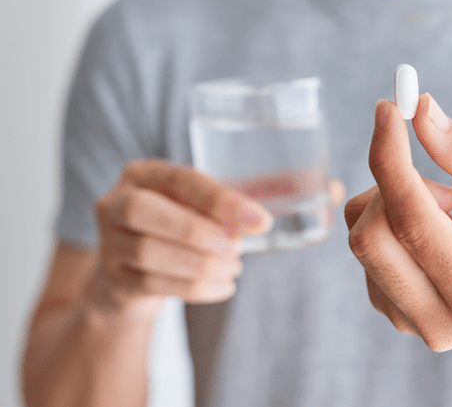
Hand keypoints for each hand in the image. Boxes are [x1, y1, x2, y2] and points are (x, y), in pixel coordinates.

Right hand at [90, 158, 343, 321]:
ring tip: (235, 268)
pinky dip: (193, 288)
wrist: (134, 273)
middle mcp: (117, 201)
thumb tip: (333, 190)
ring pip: (148, 252)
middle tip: (241, 248)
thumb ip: (266, 193)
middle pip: (146, 212)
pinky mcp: (113, 280)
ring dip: (200, 264)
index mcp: (146, 172)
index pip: (180, 179)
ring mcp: (108, 242)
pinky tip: (223, 286)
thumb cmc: (188, 225)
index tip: (261, 221)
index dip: (220, 200)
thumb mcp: (214, 203)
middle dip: (199, 231)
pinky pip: (151, 284)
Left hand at [345, 94, 451, 355]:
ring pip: (361, 236)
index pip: (413, 223)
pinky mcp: (388, 309)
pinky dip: (391, 218)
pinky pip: (365, 246)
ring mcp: (406, 321)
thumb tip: (421, 112)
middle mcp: (436, 321)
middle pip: (370, 235)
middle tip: (441, 178)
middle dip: (393, 182)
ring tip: (451, 211)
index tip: (388, 109)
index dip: (392, 160)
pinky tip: (435, 232)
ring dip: (395, 201)